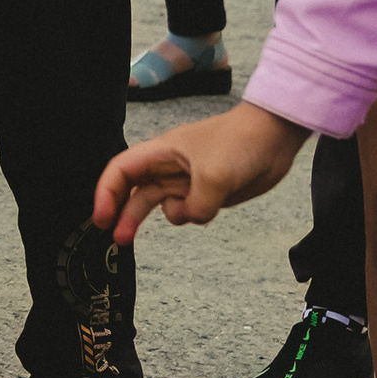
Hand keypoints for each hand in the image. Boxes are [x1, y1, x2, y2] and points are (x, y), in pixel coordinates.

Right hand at [96, 99, 306, 245]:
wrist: (275, 137)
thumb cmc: (240, 143)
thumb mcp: (213, 177)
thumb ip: (195, 205)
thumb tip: (190, 216)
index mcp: (161, 152)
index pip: (121, 170)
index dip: (106, 193)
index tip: (101, 218)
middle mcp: (169, 166)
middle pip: (135, 191)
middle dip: (123, 214)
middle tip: (116, 240)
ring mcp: (188, 180)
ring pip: (163, 205)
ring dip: (165, 216)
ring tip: (180, 218)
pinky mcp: (207, 192)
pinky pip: (190, 211)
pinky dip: (194, 216)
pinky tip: (210, 206)